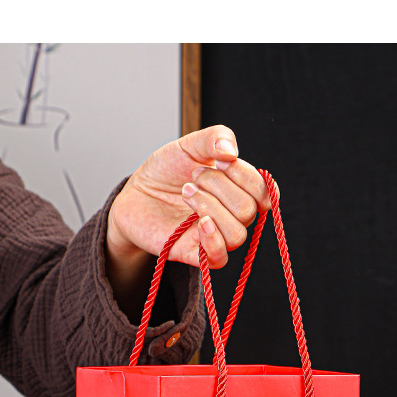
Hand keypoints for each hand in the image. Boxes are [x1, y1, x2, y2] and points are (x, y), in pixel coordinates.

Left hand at [105, 125, 270, 313]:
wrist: (134, 193)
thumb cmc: (165, 171)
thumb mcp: (189, 145)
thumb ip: (214, 138)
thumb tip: (231, 151)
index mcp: (237, 190)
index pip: (262, 190)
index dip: (243, 175)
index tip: (219, 160)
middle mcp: (230, 215)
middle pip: (248, 210)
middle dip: (219, 187)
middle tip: (193, 177)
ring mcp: (214, 235)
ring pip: (237, 234)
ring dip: (210, 207)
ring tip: (186, 193)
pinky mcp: (195, 253)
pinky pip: (219, 259)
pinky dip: (213, 241)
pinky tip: (200, 222)